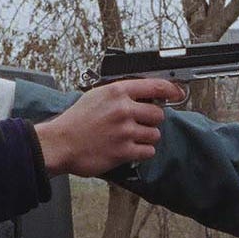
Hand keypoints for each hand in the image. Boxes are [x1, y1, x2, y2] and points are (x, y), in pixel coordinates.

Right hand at [35, 79, 184, 176]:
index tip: (178, 93)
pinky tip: (129, 149)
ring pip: (154, 134)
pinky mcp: (123, 151)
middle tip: (139, 124)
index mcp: (117, 91)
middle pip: (158, 114)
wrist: (60, 143)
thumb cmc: (75, 121)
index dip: (171, 90)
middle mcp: (123, 109)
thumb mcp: (96, 96)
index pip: (155, 86)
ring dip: (147, 137)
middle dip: (151, 120)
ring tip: (130, 138)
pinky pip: (148, 151)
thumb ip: (120, 94)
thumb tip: (145, 95)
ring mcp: (124, 131)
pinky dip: (142, 152)